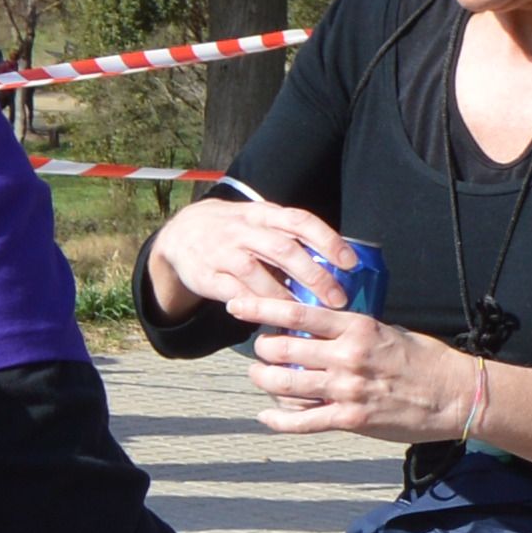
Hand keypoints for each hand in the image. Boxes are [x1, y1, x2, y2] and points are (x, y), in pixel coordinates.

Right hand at [147, 191, 352, 330]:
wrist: (181, 233)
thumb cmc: (236, 230)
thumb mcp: (261, 222)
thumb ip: (292, 238)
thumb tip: (336, 263)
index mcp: (263, 214)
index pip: (300, 221)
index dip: (327, 240)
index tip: (350, 263)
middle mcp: (243, 229)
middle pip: (283, 249)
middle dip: (313, 275)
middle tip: (336, 299)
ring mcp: (222, 252)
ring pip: (255, 273)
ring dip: (283, 296)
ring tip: (306, 314)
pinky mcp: (207, 276)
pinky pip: (232, 293)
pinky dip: (253, 306)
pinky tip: (270, 319)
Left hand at [247, 304, 482, 443]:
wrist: (455, 395)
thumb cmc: (424, 360)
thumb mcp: (387, 330)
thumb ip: (351, 329)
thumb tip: (319, 326)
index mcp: (356, 327)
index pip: (297, 313)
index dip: (261, 308)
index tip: (237, 305)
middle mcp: (347, 356)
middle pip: (282, 349)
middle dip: (261, 350)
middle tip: (260, 350)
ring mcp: (347, 390)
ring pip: (285, 384)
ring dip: (264, 380)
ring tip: (261, 377)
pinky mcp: (351, 420)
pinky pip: (302, 422)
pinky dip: (278, 420)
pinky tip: (267, 416)